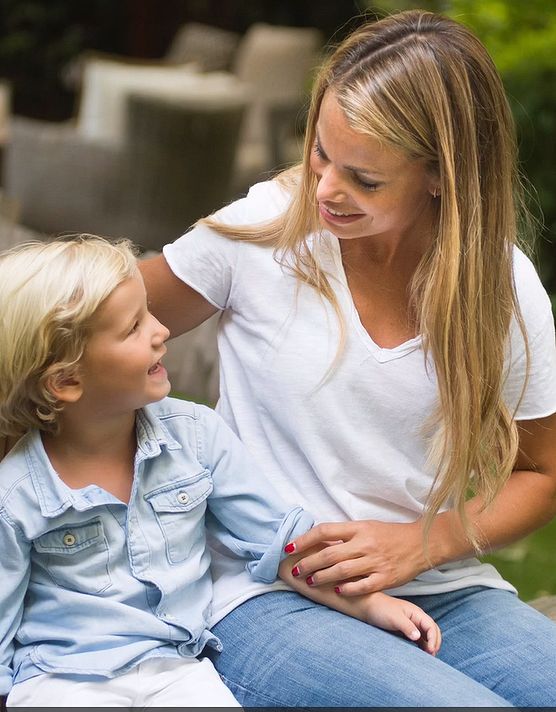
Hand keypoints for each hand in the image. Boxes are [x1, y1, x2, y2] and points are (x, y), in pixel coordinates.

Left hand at [285, 519, 427, 594]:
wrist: (422, 543)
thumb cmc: (389, 535)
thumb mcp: (367, 527)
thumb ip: (345, 535)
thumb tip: (318, 541)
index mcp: (359, 528)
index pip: (325, 531)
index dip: (304, 539)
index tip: (290, 547)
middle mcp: (365, 543)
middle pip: (329, 554)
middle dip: (308, 563)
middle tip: (296, 570)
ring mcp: (375, 561)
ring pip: (342, 571)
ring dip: (322, 577)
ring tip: (310, 581)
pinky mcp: (386, 578)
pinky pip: (362, 585)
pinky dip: (347, 588)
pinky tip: (337, 590)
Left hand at [365, 592, 440, 654]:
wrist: (368, 607)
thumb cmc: (381, 609)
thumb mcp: (394, 618)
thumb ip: (407, 626)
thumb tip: (418, 637)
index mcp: (416, 613)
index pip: (431, 626)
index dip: (434, 639)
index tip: (431, 650)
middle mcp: (416, 618)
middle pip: (432, 631)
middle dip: (434, 642)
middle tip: (432, 655)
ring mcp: (411, 624)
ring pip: (426, 635)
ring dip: (429, 645)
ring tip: (428, 657)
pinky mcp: (405, 630)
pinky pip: (418, 639)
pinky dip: (422, 645)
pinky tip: (420, 653)